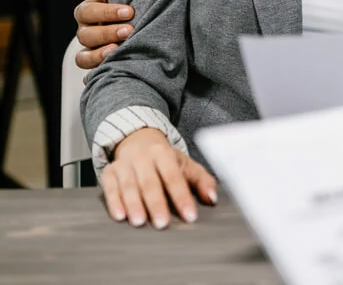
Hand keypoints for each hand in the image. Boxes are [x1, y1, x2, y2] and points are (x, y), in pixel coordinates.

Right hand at [74, 0, 133, 69]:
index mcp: (89, 12)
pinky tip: (111, 71)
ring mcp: (90, 51)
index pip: (86, 11)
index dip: (105, 12)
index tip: (130, 11)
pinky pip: (91, 75)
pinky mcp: (99, 67)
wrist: (147, 24)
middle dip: (107, 32)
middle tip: (129, 30)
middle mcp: (86, 32)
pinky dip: (97, 75)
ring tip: (118, 50)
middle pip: (85, 35)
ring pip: (83, 58)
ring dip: (99, 55)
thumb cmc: (131, 2)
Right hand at [101, 128, 217, 228]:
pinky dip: (113, 202)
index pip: (174, 177)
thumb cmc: (165, 159)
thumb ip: (202, 181)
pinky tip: (119, 216)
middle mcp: (143, 158)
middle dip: (156, 204)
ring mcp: (124, 164)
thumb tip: (212, 198)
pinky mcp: (109, 172)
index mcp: (164, 154)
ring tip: (139, 222)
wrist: (137, 140)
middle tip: (162, 223)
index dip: (182, 197)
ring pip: (129, 186)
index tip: (189, 216)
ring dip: (134, 205)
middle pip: (150, 183)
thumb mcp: (186, 164)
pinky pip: (109, 188)